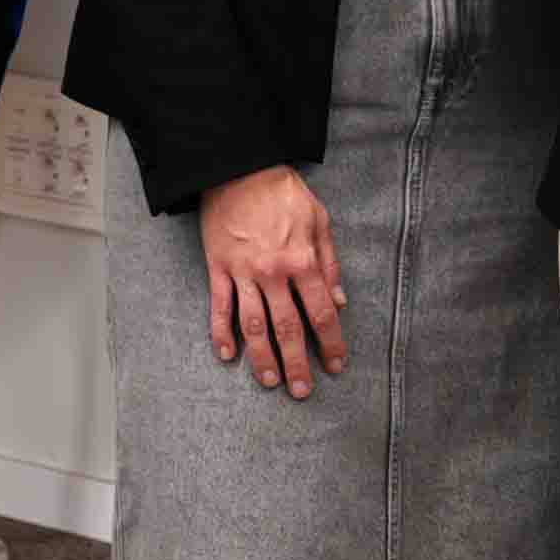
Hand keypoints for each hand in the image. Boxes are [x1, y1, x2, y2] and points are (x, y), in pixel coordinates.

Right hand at [195, 167, 345, 396]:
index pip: (321, 313)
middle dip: (297, 363)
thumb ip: (330, 263)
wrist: (238, 168)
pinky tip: (227, 356)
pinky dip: (221, 334)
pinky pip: (220, 308)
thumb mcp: (319, 221)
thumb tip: (340, 301)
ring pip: (253, 326)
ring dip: (262, 358)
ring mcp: (243, 273)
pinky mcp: (218, 269)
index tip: (335, 365)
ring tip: (270, 381)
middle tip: (302, 390)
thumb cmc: (283, 193)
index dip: (330, 343)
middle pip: (288, 328)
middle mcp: (273, 273)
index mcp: (303, 261)